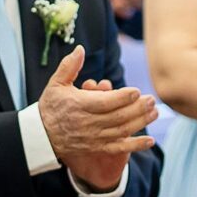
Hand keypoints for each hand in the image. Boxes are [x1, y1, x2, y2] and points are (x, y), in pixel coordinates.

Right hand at [38, 46, 155, 189]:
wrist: (41, 136)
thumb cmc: (51, 107)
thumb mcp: (56, 84)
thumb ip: (69, 66)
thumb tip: (80, 48)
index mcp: (79, 105)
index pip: (105, 102)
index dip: (123, 97)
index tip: (137, 91)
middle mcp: (88, 123)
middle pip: (118, 116)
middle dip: (137, 109)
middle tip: (152, 100)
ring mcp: (94, 137)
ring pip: (121, 131)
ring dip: (140, 123)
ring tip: (154, 113)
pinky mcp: (97, 147)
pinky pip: (118, 148)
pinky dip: (135, 145)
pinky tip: (150, 140)